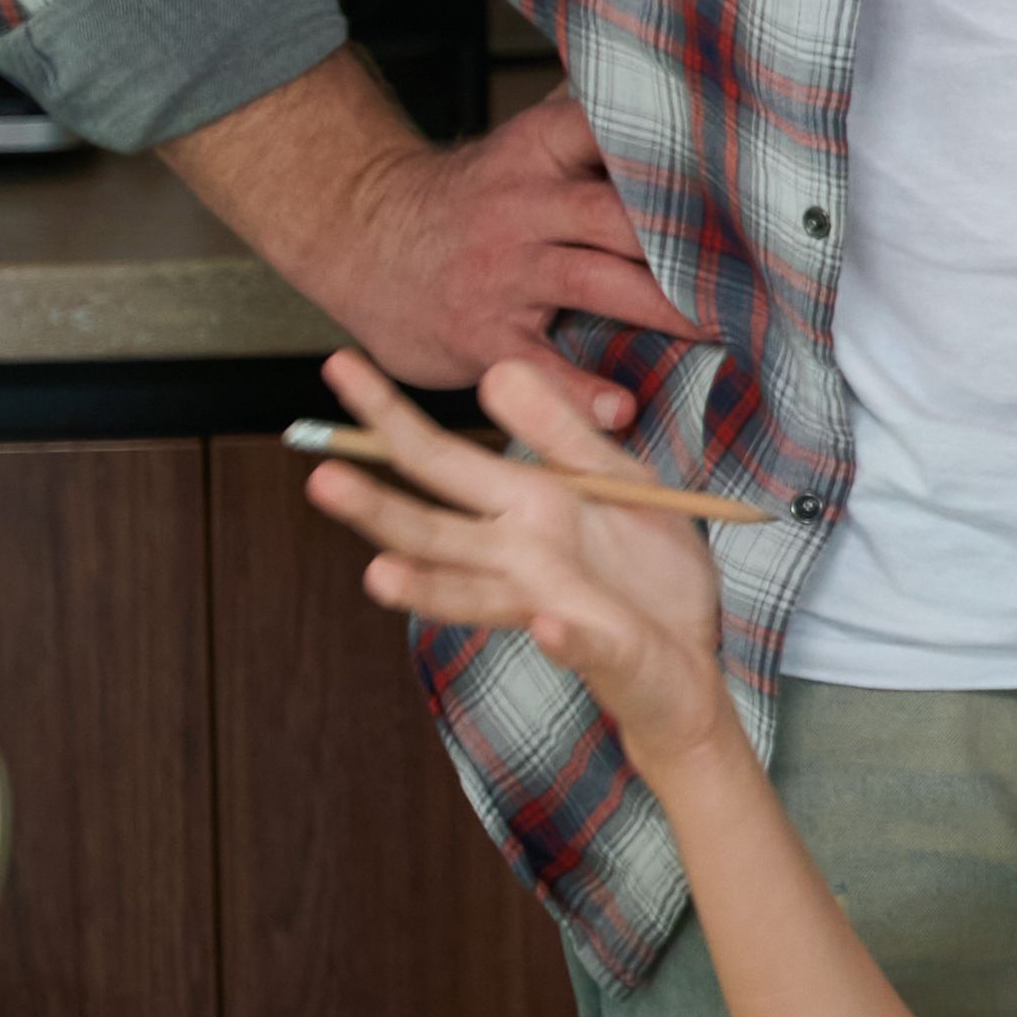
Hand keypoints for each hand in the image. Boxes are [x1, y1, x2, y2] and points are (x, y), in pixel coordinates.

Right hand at [180, 60, 698, 422]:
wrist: (360, 240)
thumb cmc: (469, 199)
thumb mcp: (521, 147)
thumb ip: (586, 121)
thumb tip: (671, 70)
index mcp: (536, 153)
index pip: (606, 131)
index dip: (671, 145)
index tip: (741, 164)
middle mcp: (523, 207)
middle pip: (617, 215)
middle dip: (690, 239)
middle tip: (764, 264)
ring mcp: (503, 272)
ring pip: (595, 282)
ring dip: (664, 308)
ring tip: (723, 327)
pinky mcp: (484, 335)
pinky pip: (537, 363)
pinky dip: (578, 389)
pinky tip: (621, 406)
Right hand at [295, 350, 737, 772]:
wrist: (696, 650)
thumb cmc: (647, 567)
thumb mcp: (614, 479)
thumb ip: (559, 432)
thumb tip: (495, 371)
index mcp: (521, 508)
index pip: (438, 459)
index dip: (389, 415)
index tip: (339, 365)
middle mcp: (518, 561)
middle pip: (433, 533)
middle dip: (378, 510)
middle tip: (321, 479)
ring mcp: (553, 608)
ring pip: (477, 598)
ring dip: (430, 589)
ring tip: (380, 575)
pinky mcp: (604, 649)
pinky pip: (581, 642)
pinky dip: (564, 637)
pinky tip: (547, 624)